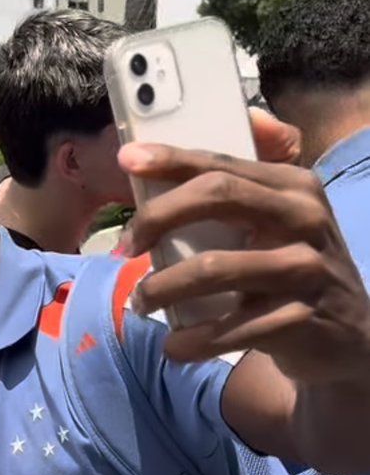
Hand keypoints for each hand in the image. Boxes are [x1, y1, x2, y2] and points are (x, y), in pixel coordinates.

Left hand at [119, 110, 369, 382]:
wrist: (350, 338)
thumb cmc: (294, 271)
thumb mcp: (283, 222)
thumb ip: (247, 184)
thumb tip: (223, 128)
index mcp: (294, 186)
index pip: (224, 163)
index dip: (172, 159)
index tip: (127, 160)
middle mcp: (304, 219)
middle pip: (218, 195)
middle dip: (158, 217)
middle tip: (127, 246)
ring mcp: (305, 270)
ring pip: (213, 268)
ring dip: (161, 288)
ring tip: (141, 302)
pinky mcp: (299, 320)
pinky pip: (229, 330)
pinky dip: (190, 341)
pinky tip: (175, 346)